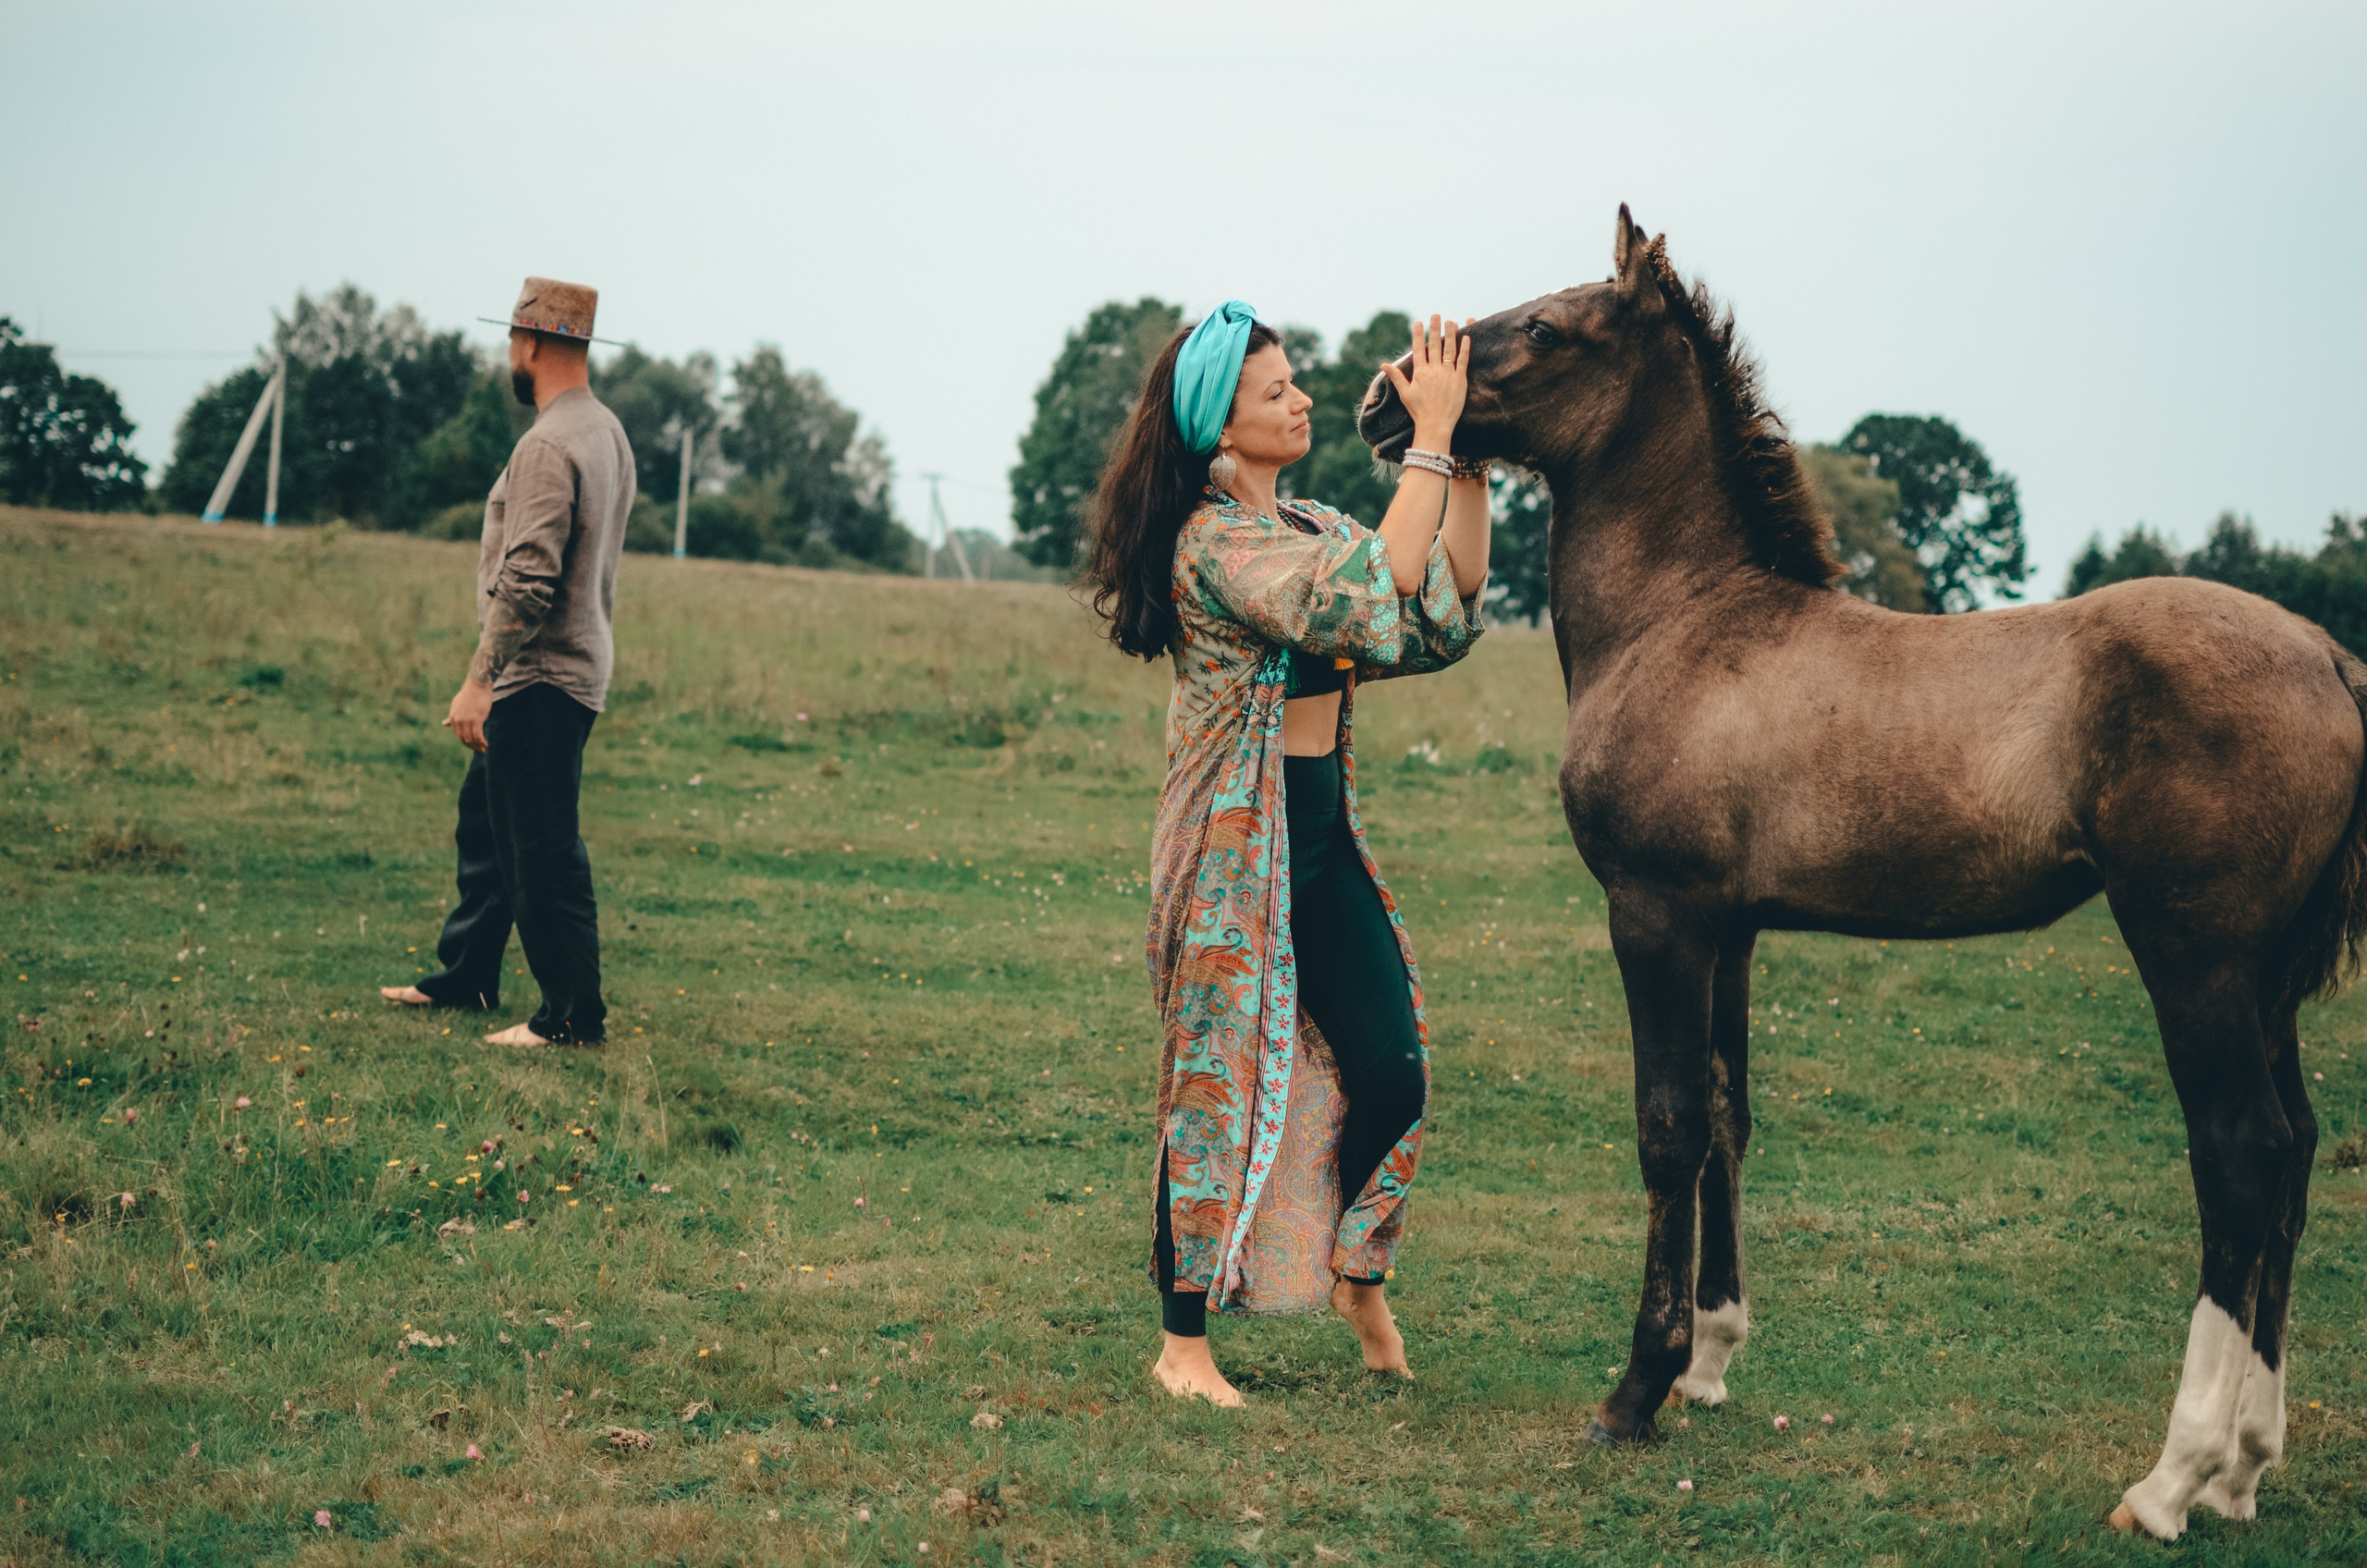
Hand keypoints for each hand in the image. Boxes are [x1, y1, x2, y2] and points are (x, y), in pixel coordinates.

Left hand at [444, 679, 492, 752]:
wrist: (478, 685)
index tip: (473, 745)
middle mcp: (459, 720)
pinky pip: (478, 735)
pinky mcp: (477, 719)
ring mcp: (467, 720)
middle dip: (472, 746)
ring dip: (477, 746)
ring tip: (484, 749)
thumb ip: (452, 716)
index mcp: (453, 717)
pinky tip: (486, 744)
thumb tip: (444, 724)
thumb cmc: (469, 694)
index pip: (458, 735)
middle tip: (479, 750)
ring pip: (471, 739)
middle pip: (464, 739)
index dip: (466, 742)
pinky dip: (482, 742)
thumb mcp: (457, 705)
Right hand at [1382, 314, 1470, 450]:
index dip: (1418, 335)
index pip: (1418, 349)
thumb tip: (1383, 365)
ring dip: (1450, 334)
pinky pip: (1463, 361)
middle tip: (1435, 315)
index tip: (1418, 322)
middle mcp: (1433, 370)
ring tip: (1450, 321)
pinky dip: (1465, 349)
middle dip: (1434, 328)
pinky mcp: (1460, 380)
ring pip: (1449, 349)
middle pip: (1434, 345)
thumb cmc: (1419, 411)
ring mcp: (1447, 374)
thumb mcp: (1405, 393)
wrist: (1435, 424)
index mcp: (1420, 372)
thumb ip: (1396, 376)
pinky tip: (1466, 337)